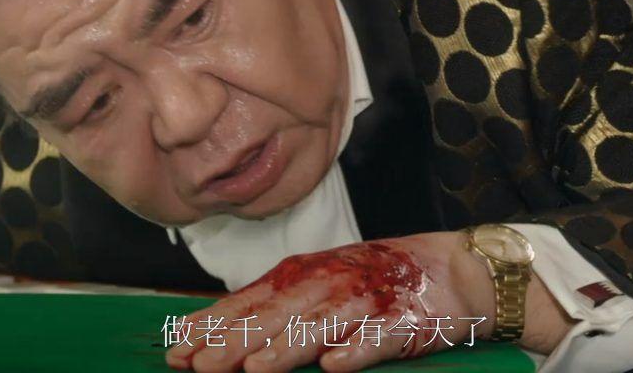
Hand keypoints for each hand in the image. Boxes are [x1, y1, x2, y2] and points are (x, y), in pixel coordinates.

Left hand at [164, 231, 571, 372]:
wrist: (455, 270)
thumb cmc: (381, 278)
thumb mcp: (326, 281)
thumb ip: (283, 303)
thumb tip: (229, 329)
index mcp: (307, 274)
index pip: (251, 300)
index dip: (214, 324)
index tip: (178, 348)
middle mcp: (331, 283)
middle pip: (276, 315)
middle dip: (233, 341)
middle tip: (197, 365)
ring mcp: (367, 301)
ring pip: (319, 326)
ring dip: (285, 348)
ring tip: (253, 370)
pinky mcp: (404, 320)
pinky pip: (378, 338)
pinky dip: (356, 349)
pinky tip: (335, 366)